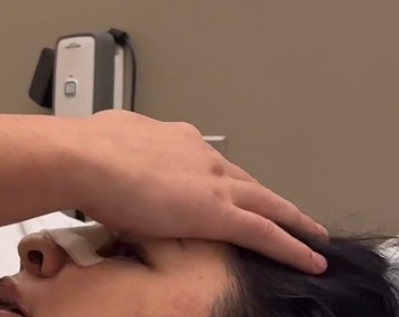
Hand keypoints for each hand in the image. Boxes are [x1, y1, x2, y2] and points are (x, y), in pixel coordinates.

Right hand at [77, 110, 328, 273]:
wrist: (87, 159)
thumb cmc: (87, 151)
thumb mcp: (105, 144)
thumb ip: (116, 154)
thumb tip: (105, 160)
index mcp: (172, 139)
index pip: (205, 161)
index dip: (219, 176)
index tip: (225, 185)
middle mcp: (199, 154)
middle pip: (244, 179)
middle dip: (265, 196)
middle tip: (287, 210)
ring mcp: (213, 182)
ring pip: (266, 203)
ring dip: (291, 219)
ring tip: (311, 232)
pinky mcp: (219, 212)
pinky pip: (267, 233)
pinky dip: (292, 247)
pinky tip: (311, 259)